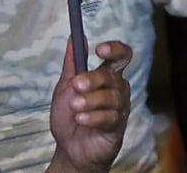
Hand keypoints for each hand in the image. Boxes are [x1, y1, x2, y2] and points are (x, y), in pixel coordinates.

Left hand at [47, 37, 131, 172]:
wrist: (70, 149)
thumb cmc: (69, 117)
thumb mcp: (65, 87)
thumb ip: (72, 63)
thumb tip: (74, 36)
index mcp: (108, 76)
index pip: (121, 56)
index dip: (115, 49)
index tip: (99, 49)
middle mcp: (118, 88)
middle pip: (113, 75)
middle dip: (94, 79)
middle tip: (76, 85)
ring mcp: (120, 107)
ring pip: (111, 97)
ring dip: (89, 101)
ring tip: (74, 108)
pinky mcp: (118, 126)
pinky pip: (110, 117)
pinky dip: (93, 117)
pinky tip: (81, 119)